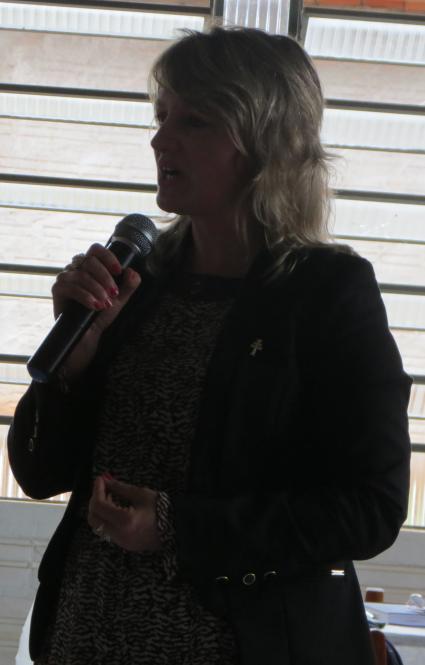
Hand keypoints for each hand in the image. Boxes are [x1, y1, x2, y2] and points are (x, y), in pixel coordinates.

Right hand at [52, 244, 141, 378]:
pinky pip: (70, 287)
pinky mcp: (57, 290)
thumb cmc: (101, 314)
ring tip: (105, 304)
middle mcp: (76, 268)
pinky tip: (95, 306)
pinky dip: (85, 296)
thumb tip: (132, 272)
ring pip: (81, 274)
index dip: (108, 257)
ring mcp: (65, 278)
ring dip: (97, 289)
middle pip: (89, 261)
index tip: (119, 271)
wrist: (88, 334)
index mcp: (91, 266)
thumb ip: (129, 285)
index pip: (96, 250)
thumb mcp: (120, 299)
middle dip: (105, 278)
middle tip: (114, 293)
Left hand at [87, 475, 160, 552]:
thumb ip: (120, 488)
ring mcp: (121, 542)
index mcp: (125, 520)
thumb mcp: (140, 494)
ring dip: (99, 510)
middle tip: (102, 488)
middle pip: (93, 518)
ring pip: (98, 526)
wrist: (176, 528)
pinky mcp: (124, 545)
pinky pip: (107, 531)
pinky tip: (115, 507)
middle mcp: (119, 534)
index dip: (97, 490)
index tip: (100, 479)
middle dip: (95, 501)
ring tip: (110, 497)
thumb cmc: (161, 509)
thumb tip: (106, 481)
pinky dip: (106, 518)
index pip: (100, 505)